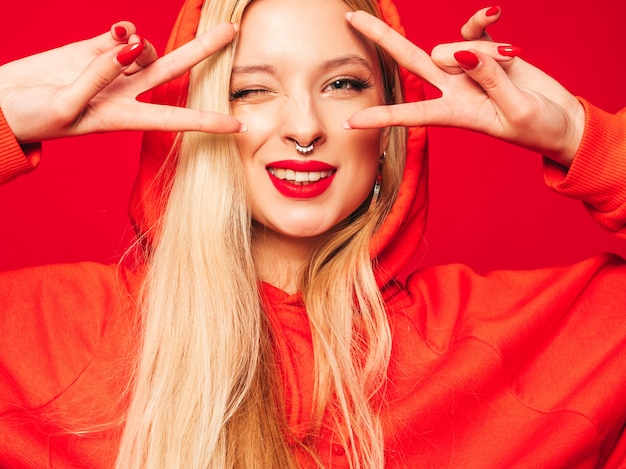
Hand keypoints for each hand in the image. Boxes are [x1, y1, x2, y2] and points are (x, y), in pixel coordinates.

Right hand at [0, 21, 243, 142]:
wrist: (2, 102)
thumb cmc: (31, 117)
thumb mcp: (64, 105)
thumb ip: (97, 76)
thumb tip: (128, 47)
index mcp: (123, 118)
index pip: (175, 119)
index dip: (207, 122)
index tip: (239, 127)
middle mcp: (125, 94)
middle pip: (175, 71)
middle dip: (204, 50)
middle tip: (232, 30)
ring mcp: (112, 70)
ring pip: (147, 48)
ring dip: (143, 41)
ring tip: (121, 43)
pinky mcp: (94, 50)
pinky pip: (122, 35)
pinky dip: (126, 30)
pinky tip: (119, 32)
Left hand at [344, 9, 584, 166]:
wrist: (562, 120)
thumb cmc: (538, 127)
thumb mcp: (516, 111)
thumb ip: (490, 80)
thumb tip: (463, 52)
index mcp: (455, 114)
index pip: (410, 113)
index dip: (381, 117)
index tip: (349, 122)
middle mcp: (453, 90)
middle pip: (409, 60)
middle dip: (382, 38)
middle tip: (350, 18)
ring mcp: (467, 69)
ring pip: (452, 44)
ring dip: (481, 49)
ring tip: (511, 63)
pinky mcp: (486, 53)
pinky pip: (473, 29)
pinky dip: (482, 23)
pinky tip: (494, 17)